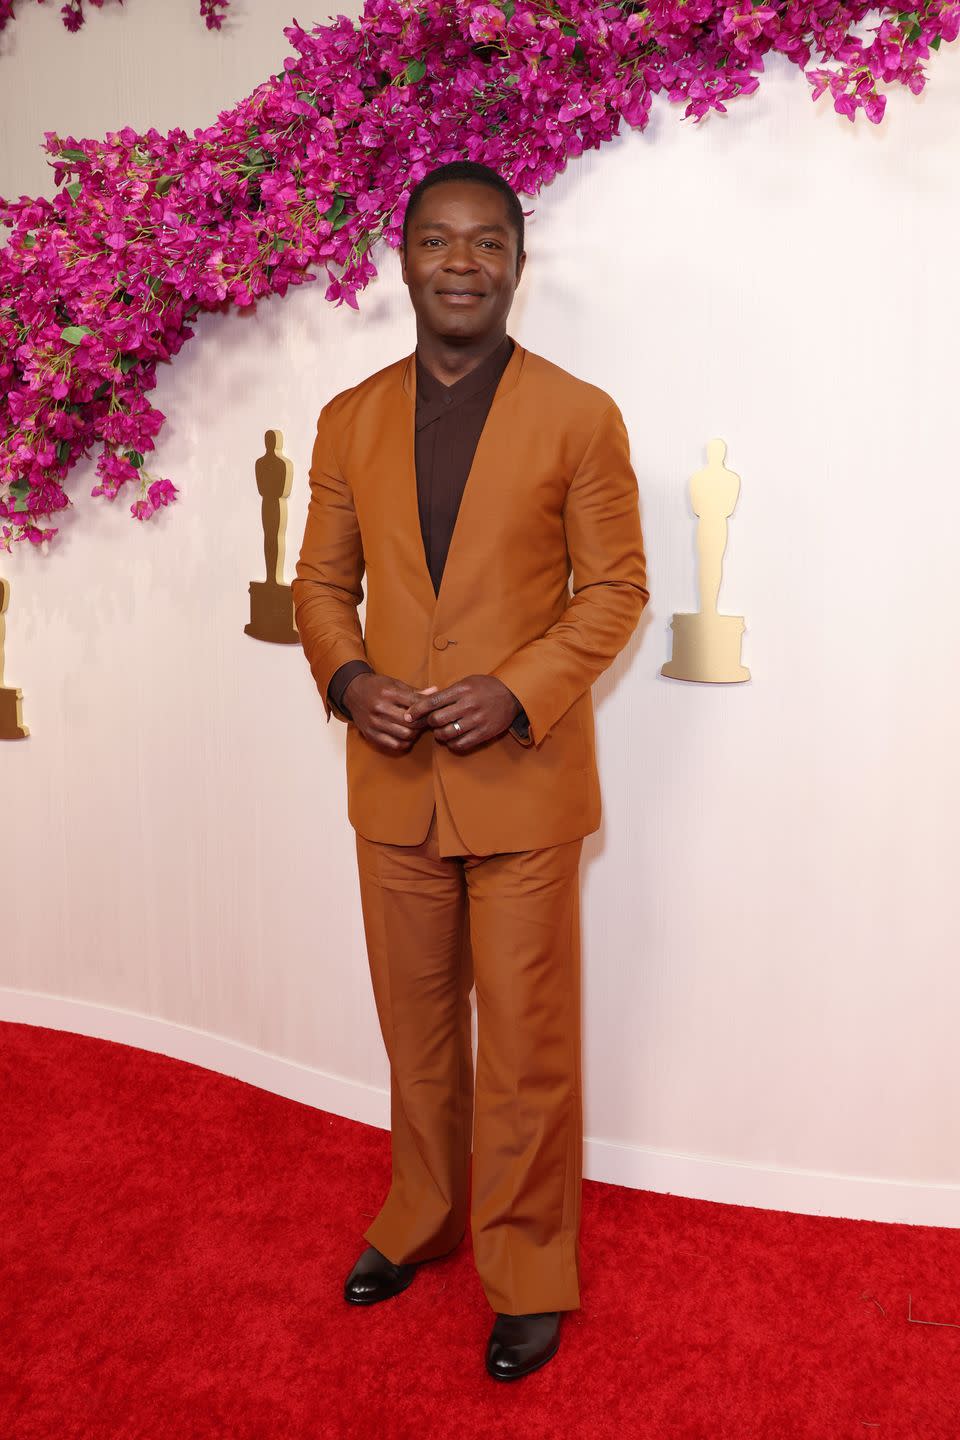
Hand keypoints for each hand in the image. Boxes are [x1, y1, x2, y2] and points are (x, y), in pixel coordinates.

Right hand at [343, 674, 439, 753]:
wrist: (352, 692)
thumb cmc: (377, 687)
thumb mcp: (395, 683)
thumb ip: (414, 691)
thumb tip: (435, 692)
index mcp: (388, 692)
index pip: (416, 702)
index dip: (428, 707)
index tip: (434, 709)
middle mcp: (380, 708)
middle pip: (412, 722)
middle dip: (424, 722)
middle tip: (429, 721)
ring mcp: (374, 723)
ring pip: (405, 735)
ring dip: (416, 733)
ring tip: (418, 728)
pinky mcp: (370, 734)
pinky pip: (394, 744)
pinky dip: (405, 743)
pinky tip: (408, 737)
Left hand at [402, 675, 520, 754]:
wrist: (512, 694)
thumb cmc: (485, 687)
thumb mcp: (466, 682)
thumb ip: (447, 693)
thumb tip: (423, 702)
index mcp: (462, 690)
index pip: (432, 701)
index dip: (417, 710)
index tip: (408, 715)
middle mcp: (468, 705)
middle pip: (437, 719)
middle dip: (428, 723)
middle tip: (429, 723)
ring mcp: (476, 720)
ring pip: (447, 733)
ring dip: (439, 734)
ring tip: (441, 731)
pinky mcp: (484, 733)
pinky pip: (461, 744)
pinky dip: (452, 744)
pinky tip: (452, 740)